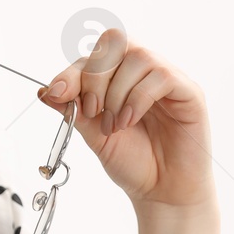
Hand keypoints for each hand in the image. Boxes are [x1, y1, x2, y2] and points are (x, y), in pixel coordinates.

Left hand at [37, 27, 217, 210]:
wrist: (160, 191)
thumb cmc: (132, 162)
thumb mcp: (93, 135)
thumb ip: (73, 110)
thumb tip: (44, 91)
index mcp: (119, 77)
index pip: (93, 53)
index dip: (71, 71)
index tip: (58, 95)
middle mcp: (143, 71)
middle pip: (115, 41)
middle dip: (95, 76)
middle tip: (93, 112)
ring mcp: (166, 78)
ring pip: (137, 56)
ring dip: (116, 92)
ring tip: (115, 125)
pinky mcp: (188, 91)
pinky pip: (160, 76)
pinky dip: (137, 98)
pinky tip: (129, 121)